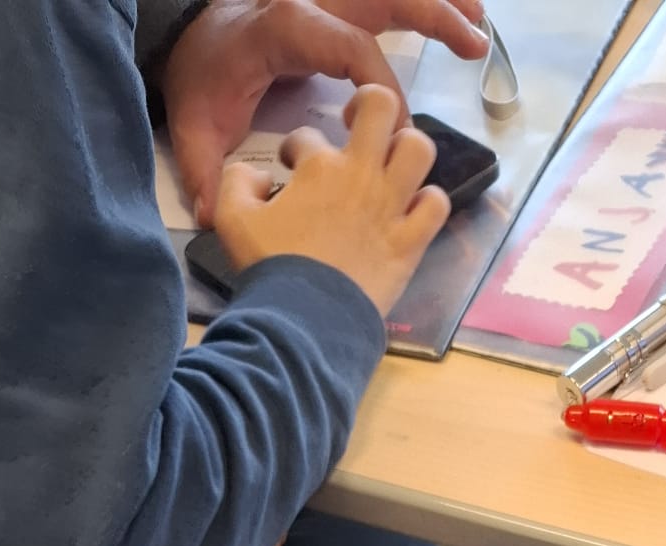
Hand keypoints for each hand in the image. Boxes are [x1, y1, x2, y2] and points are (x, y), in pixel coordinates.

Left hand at [163, 0, 487, 223]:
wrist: (191, 37)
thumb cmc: (203, 76)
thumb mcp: (195, 124)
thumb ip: (203, 169)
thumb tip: (208, 214)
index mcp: (287, 27)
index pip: (350, 48)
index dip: (381, 88)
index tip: (397, 131)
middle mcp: (312, 3)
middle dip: (433, 15)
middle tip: (474, 42)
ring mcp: (326, 1)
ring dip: (437, 4)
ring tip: (480, 24)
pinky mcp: (335, 9)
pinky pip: (382, 3)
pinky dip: (422, 6)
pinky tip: (460, 14)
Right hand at [216, 86, 448, 316]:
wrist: (305, 319)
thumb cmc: (269, 268)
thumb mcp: (230, 219)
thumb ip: (236, 183)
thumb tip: (256, 175)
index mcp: (317, 166)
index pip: (306, 137)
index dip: (294, 149)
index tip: (290, 169)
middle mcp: (360, 175)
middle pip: (380, 108)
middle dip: (368, 105)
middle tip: (357, 126)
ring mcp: (390, 206)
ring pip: (419, 148)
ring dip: (407, 149)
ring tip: (392, 164)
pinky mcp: (410, 241)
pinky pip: (436, 205)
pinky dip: (428, 203)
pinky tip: (412, 210)